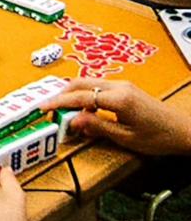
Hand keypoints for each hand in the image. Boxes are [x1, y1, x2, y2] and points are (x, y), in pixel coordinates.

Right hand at [43, 78, 190, 155]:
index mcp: (119, 98)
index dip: (59, 102)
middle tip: (47, 107)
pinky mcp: (125, 89)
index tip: (43, 108)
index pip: (80, 97)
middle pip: (80, 83)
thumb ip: (97, 127)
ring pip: (87, 83)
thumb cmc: (159, 138)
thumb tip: (73, 121)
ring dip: (71, 94)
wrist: (184, 131)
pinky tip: (81, 109)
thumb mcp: (126, 138)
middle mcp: (119, 86)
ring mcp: (122, 85)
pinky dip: (84, 95)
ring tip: (60, 110)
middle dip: (60, 94)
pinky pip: (97, 87)